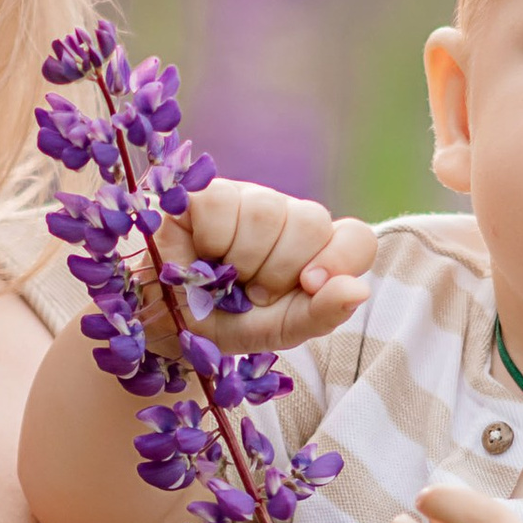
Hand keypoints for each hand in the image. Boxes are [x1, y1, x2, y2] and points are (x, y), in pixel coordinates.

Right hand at [169, 178, 374, 352]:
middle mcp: (287, 216)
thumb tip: (358, 290)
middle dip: (279, 270)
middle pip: (311, 221)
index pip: (355, 238)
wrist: (163, 327)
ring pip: (268, 211)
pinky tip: (198, 254)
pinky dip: (211, 239)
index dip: (339, 260)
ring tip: (222, 277)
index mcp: (314, 249)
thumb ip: (321, 313)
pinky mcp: (205, 192)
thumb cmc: (225, 323)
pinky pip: (223, 204)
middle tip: (250, 291)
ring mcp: (248, 199)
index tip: (309, 285)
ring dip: (243, 259)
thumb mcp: (277, 330)